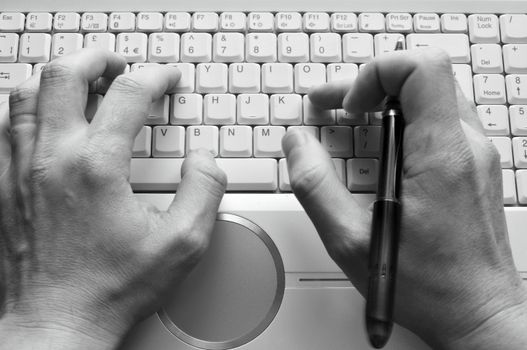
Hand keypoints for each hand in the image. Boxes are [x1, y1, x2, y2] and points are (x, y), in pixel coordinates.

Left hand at [0, 49, 226, 349]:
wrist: (55, 324)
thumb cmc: (111, 289)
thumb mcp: (181, 245)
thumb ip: (204, 191)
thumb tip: (204, 159)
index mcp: (97, 167)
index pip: (129, 94)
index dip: (155, 76)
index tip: (167, 78)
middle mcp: (52, 159)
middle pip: (65, 75)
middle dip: (97, 58)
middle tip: (117, 63)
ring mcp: (19, 170)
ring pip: (26, 94)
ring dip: (58, 77)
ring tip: (82, 80)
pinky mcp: (1, 187)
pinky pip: (4, 127)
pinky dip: (26, 108)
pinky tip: (45, 119)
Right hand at [282, 49, 526, 348]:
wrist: (478, 313)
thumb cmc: (430, 286)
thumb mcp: (352, 241)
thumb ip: (316, 186)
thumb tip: (297, 143)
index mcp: (442, 155)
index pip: (421, 68)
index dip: (374, 73)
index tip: (349, 108)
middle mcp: (466, 146)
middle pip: (420, 77)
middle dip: (367, 84)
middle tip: (328, 106)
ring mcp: (473, 154)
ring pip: (428, 96)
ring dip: (383, 100)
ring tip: (347, 120)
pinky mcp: (470, 166)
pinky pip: (435, 121)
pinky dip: (400, 121)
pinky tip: (374, 147)